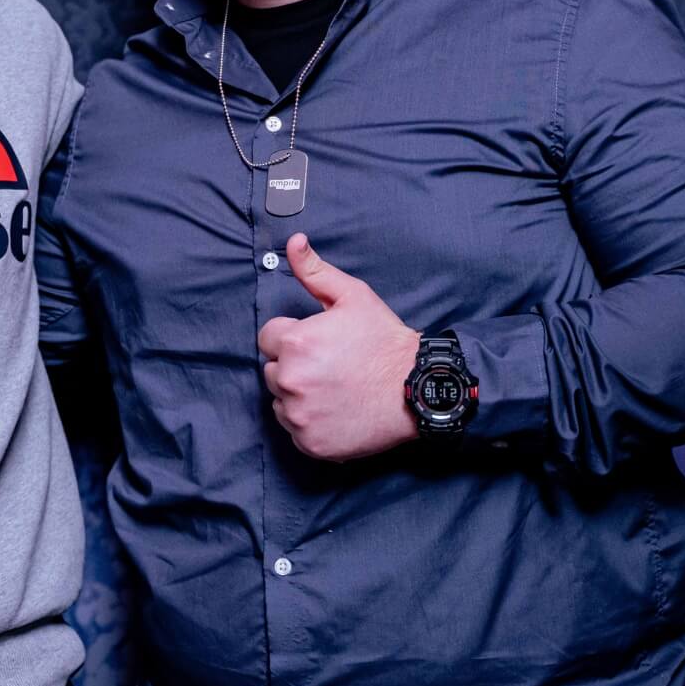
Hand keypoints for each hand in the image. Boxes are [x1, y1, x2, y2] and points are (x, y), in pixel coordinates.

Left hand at [257, 234, 421, 460]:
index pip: (268, 338)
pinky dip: (310, 423)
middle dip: (295, 365)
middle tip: (330, 366)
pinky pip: (295, 430)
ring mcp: (299, 415)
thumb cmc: (384, 341)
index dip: (292, 337)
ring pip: (281, 401)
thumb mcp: (353, 297)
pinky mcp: (310, 443)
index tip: (318, 342)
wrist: (416, 389)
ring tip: (334, 388)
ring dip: (299, 395)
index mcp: (295, 342)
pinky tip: (336, 410)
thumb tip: (294, 242)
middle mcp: (291, 380)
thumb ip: (315, 271)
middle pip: (273, 370)